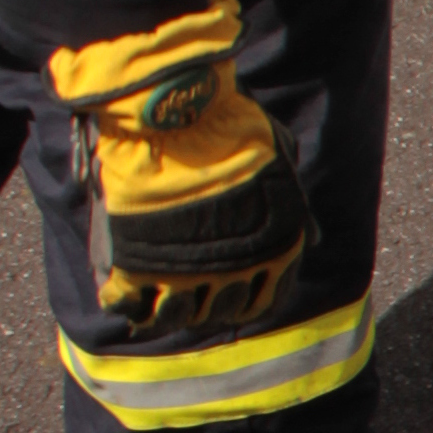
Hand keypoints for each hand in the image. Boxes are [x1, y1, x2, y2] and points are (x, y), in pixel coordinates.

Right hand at [48, 0, 312, 330]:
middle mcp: (233, 271)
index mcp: (274, 251)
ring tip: (152, 309)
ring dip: (163, 315)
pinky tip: (119, 297)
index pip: (265, 302)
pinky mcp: (135, 263)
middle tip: (189, 300)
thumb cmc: (233, 128)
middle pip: (217, 313)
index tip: (232, 299)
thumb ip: (293, 209)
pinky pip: (126, 304)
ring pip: (171, 317)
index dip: (247, 304)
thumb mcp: (281, 166)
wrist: (180, 115)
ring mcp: (182, 271)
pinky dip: (123, 306)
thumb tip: (313, 240)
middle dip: (205, 309)